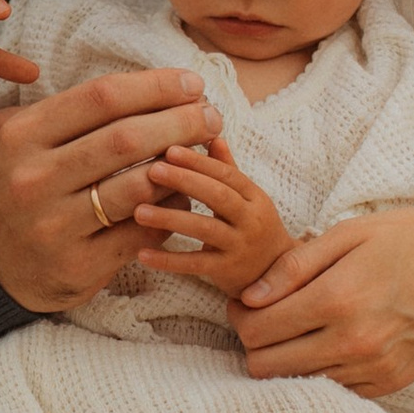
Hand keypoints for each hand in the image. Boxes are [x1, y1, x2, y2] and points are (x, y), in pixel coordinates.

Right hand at [0, 67, 221, 312]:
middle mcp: (34, 179)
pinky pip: (143, 231)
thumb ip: (86, 113)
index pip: (101, 97)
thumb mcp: (35, 140)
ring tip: (202, 153)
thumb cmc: (30, 184)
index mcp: (23, 136)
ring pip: (139, 187)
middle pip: (126, 139)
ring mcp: (55, 225)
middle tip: (211, 116)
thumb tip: (169, 88)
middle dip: (181, 121)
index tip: (191, 84)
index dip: (155, 86)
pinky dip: (172, 209)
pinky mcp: (79, 264)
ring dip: (182, 167)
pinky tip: (182, 196)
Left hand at [132, 144, 293, 298]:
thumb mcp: (248, 199)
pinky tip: (142, 253)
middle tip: (152, 171)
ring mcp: (240, 247)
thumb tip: (213, 136)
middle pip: (218, 196)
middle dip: (184, 181)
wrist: (275, 276)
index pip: (226, 174)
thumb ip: (228, 170)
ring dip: (170, 218)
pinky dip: (168, 260)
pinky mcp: (227, 272)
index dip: (198, 161)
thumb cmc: (253, 228)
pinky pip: (195, 265)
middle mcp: (251, 220)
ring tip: (139, 211)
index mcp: (255, 197)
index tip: (169, 149)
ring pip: (204, 229)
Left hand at [232, 201, 413, 391]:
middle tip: (265, 317)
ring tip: (298, 327)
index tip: (245, 304)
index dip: (240, 317)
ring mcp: (373, 369)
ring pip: (297, 383)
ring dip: (286, 359)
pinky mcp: (391, 384)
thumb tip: (250, 297)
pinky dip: (320, 370)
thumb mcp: (350, 234)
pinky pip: (333, 389)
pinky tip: (330, 341)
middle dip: (255, 342)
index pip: (257, 331)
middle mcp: (353, 343)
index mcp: (337, 299)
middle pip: (267, 367)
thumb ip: (294, 267)